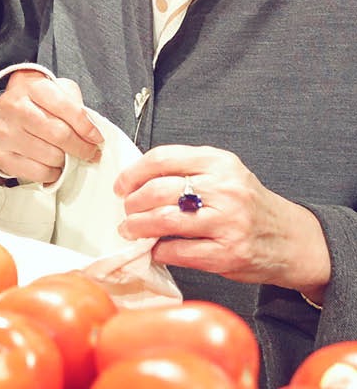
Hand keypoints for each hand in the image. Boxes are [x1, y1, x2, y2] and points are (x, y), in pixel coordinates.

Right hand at [0, 69, 102, 183]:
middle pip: (59, 134)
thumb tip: (91, 130)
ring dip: (65, 161)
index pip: (65, 106)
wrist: (2, 113)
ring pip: (50, 156)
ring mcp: (3, 131)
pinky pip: (37, 172)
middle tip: (91, 153)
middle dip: (81, 147)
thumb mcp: (55, 90)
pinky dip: (52, 173)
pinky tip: (52, 166)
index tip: (97, 138)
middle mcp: (14, 106)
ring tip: (67, 157)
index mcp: (31, 86)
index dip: (86, 126)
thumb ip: (74, 103)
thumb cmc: (35, 103)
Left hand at [115, 144, 331, 293]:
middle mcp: (224, 189)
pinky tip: (156, 249)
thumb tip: (139, 180)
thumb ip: (188, 170)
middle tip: (126, 210)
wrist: (291, 239)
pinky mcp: (228, 254)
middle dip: (133, 202)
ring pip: (165, 220)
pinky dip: (160, 251)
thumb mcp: (224, 172)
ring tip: (130, 229)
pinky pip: (180, 252)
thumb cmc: (249, 204)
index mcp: (219, 162)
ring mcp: (227, 223)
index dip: (134, 172)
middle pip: (159, 190)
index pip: (163, 158)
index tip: (122, 185)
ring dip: (139, 227)